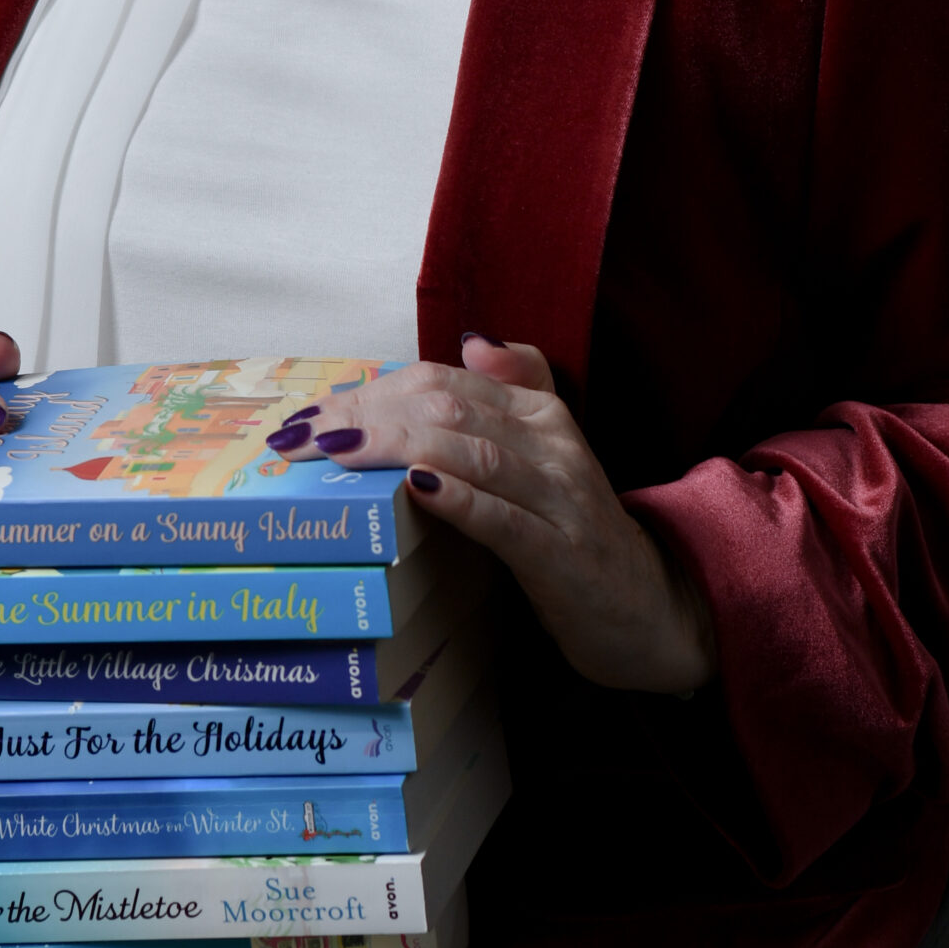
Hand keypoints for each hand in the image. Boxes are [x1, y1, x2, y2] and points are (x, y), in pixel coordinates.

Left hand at [269, 337, 715, 693]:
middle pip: (445, 407)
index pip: (440, 382)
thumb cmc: (573, 533)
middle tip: (300, 437)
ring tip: (333, 453)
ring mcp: (560, 496)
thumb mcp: (544, 456)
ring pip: (469, 450)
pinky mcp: (562, 553)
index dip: (369, 392)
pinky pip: (504, 517)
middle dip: (364, 416)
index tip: (309, 416)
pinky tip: (414, 489)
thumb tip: (472, 339)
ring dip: (392, 447)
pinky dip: (457, 498)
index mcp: (538, 412)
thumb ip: (515, 389)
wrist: (648, 608)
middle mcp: (551, 442)